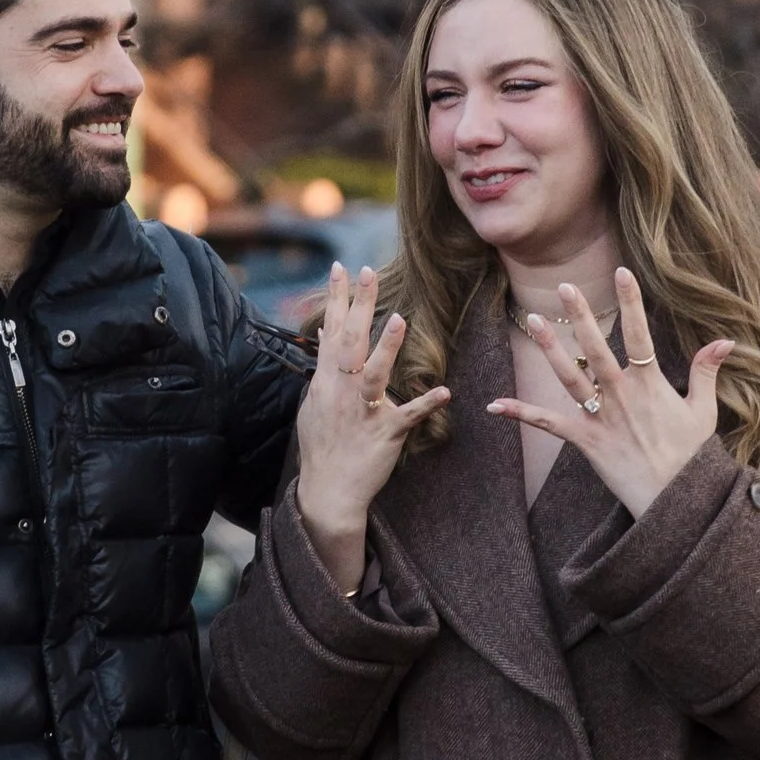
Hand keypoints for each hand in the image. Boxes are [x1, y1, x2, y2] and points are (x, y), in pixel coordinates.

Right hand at [292, 263, 449, 593]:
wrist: (329, 491)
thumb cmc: (323, 444)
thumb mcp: (314, 402)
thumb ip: (323, 366)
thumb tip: (326, 333)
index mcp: (326, 382)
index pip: (331, 332)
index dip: (336, 300)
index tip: (341, 268)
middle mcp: (341, 393)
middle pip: (350, 342)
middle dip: (358, 307)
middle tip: (366, 272)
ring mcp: (363, 413)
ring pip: (375, 375)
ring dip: (387, 347)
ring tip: (399, 319)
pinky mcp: (385, 434)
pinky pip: (407, 417)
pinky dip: (425, 404)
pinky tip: (444, 392)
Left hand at [489, 269, 732, 517]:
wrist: (675, 501)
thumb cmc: (691, 456)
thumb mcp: (703, 411)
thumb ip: (707, 372)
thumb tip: (725, 340)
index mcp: (651, 384)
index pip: (640, 334)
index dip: (631, 302)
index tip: (621, 272)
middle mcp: (622, 395)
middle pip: (597, 347)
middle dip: (580, 316)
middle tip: (563, 286)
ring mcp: (602, 417)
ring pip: (570, 376)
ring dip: (550, 349)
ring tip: (533, 321)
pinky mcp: (586, 441)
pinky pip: (549, 424)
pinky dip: (522, 413)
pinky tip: (495, 405)